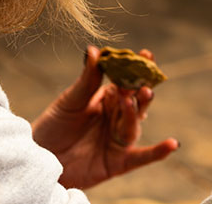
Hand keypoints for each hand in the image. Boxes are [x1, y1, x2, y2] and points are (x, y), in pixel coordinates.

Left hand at [31, 46, 177, 189]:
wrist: (38, 160)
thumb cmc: (52, 128)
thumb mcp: (70, 101)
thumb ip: (87, 80)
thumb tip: (94, 50)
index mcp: (107, 98)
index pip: (126, 80)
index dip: (136, 68)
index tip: (146, 54)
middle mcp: (116, 117)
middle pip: (135, 102)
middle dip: (141, 90)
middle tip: (145, 80)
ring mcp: (118, 139)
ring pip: (134, 124)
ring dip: (137, 112)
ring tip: (139, 98)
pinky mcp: (118, 162)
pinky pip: (141, 157)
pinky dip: (158, 152)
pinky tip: (173, 144)